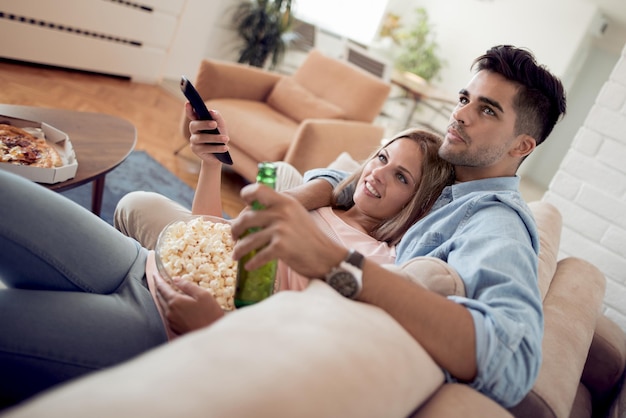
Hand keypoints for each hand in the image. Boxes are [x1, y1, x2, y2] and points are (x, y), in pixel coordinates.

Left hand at [153, 272, 223, 335]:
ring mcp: (171, 321)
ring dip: (163, 298)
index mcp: (175, 301)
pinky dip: (168, 307)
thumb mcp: (203, 295)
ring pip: (163, 306)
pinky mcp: (174, 328)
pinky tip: (174, 305)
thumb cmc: (210, 314)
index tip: (155, 274)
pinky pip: (167, 314)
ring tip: (166, 292)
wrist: (211, 335)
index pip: (162, 288)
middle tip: (159, 281)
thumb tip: (175, 280)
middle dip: (159, 288)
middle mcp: (169, 312)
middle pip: (160, 297)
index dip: (158, 280)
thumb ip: (188, 286)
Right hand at [185, 103, 229, 164]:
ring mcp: (193, 140)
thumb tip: (211, 112)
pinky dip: (217, 148)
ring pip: (201, 138)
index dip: (189, 109)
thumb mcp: (221, 126)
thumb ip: (217, 118)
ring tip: (226, 139)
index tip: (188, 103)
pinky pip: (206, 148)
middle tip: (214, 124)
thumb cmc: (219, 137)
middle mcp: (194, 130)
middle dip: (204, 124)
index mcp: (199, 122)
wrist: (220, 155)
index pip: (192, 114)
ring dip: (215, 138)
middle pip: (194, 125)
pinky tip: (225, 148)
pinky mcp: (196, 150)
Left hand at [230, 184, 346, 278]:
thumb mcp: (297, 215)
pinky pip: (258, 256)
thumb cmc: (310, 238)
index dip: (246, 195)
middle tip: (234, 237)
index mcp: (286, 201)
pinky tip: (249, 266)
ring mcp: (281, 229)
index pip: (258, 189)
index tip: (242, 208)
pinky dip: (251, 263)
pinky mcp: (281, 247)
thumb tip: (252, 214)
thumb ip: (279, 210)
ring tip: (236, 255)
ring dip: (239, 249)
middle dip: (235, 230)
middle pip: (246, 218)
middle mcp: (282, 212)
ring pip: (248, 240)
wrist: (328, 257)